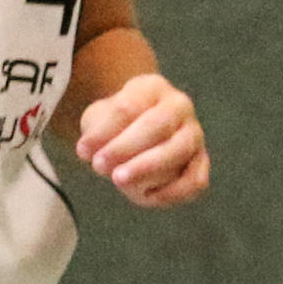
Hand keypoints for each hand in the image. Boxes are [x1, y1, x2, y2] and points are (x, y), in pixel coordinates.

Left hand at [75, 71, 206, 207]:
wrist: (138, 131)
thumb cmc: (116, 125)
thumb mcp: (99, 119)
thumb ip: (97, 134)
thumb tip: (95, 156)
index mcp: (152, 87)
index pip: (128, 107)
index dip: (104, 131)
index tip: (82, 151)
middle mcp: (179, 106)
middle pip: (157, 124)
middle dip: (125, 147)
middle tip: (99, 165)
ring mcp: (194, 134)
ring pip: (178, 150)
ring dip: (147, 168)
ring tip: (118, 179)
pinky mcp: (200, 163)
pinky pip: (194, 180)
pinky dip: (173, 191)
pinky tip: (146, 196)